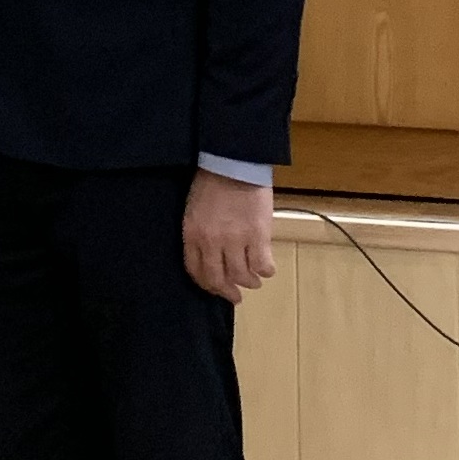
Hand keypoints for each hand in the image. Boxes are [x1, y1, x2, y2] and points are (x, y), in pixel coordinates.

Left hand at [183, 169, 274, 304]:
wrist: (234, 162)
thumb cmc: (212, 181)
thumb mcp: (194, 210)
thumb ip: (200, 234)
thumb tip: (212, 256)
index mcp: (192, 235)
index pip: (196, 271)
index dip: (207, 285)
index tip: (215, 289)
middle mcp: (212, 243)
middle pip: (218, 279)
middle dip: (227, 292)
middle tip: (235, 297)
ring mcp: (235, 240)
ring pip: (241, 275)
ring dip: (249, 282)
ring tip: (254, 282)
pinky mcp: (258, 235)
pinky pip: (262, 264)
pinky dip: (265, 270)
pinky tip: (266, 268)